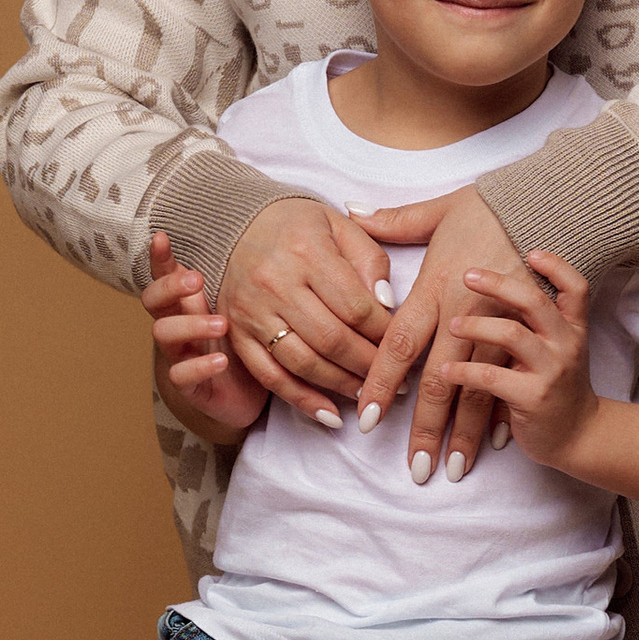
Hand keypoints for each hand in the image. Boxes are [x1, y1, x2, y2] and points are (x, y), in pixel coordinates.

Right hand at [145, 232, 266, 431]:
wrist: (244, 393)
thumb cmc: (244, 340)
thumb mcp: (244, 307)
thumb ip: (246, 279)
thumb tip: (270, 234)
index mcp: (188, 301)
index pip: (165, 273)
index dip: (159, 257)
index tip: (162, 237)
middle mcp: (177, 323)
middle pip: (153, 299)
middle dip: (169, 286)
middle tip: (196, 279)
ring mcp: (180, 354)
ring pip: (163, 333)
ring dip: (190, 325)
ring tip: (222, 324)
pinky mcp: (189, 385)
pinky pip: (181, 375)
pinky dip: (199, 367)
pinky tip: (221, 361)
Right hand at [220, 195, 392, 427]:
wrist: (235, 224)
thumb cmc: (296, 225)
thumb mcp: (338, 225)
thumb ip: (370, 260)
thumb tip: (389, 305)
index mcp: (306, 252)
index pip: (356, 306)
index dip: (385, 333)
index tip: (403, 344)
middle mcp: (275, 284)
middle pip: (332, 339)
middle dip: (370, 365)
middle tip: (397, 379)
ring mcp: (252, 313)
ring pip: (304, 363)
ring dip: (343, 385)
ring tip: (370, 393)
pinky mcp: (237, 335)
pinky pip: (271, 377)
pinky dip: (302, 401)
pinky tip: (331, 415)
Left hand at [348, 186, 527, 484]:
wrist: (570, 209)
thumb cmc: (500, 213)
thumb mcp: (446, 208)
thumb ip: (398, 219)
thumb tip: (351, 212)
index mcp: (442, 285)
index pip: (399, 341)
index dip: (379, 382)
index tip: (365, 418)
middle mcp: (473, 312)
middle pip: (438, 379)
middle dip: (423, 428)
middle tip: (411, 466)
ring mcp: (509, 335)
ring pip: (475, 392)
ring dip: (459, 433)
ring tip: (443, 466)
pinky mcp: (546, 353)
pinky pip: (513, 387)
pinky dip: (497, 417)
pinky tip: (485, 444)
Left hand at [450, 254, 600, 473]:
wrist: (578, 436)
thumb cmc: (557, 386)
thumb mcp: (557, 348)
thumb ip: (536, 318)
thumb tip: (504, 282)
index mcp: (571, 327)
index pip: (575, 286)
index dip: (556, 266)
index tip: (530, 250)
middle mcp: (565, 343)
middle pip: (534, 301)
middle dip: (498, 284)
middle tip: (467, 274)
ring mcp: (551, 370)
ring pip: (511, 335)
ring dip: (475, 326)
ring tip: (451, 325)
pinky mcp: (533, 397)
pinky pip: (492, 378)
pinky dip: (464, 371)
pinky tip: (445, 371)